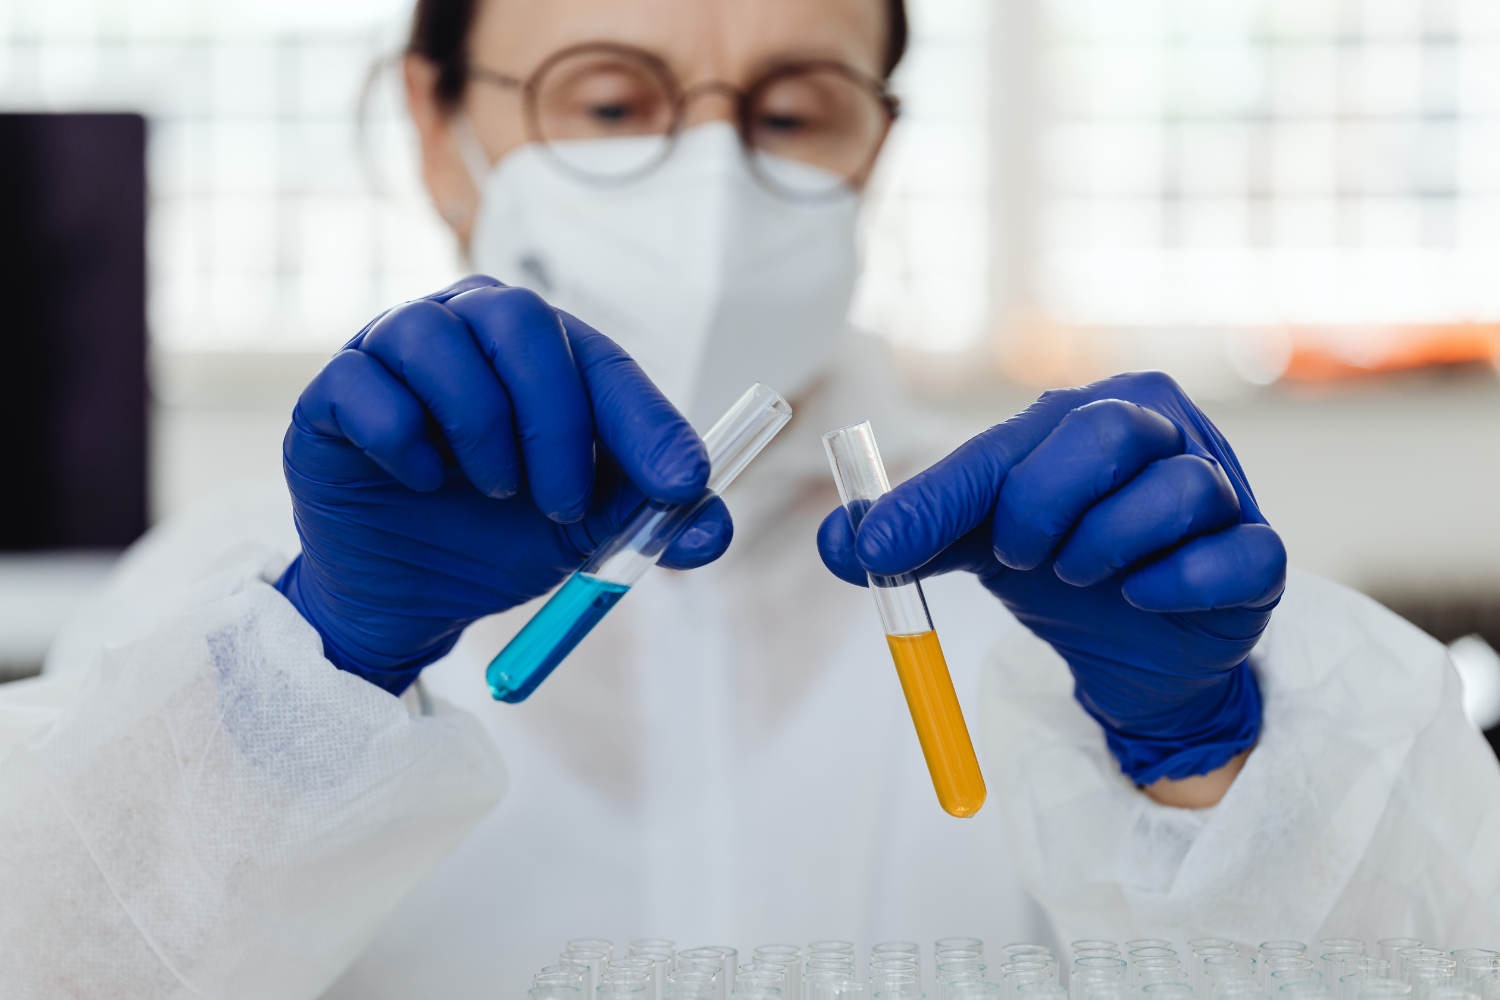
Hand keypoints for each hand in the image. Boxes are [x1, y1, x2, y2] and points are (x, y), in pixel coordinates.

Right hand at [276, 277, 731, 693]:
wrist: (413, 598)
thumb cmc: (505, 539)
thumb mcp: (589, 534)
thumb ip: (652, 521)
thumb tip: (715, 527)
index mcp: (541, 354)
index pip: (600, 360)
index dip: (645, 421)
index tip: (680, 485)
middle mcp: (467, 332)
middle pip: (519, 319)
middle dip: (554, 420)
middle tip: (561, 503)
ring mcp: (391, 354)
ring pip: (434, 337)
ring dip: (479, 424)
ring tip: (490, 490)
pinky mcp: (328, 396)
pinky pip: (360, 383)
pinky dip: (401, 437)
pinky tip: (420, 481)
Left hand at [818, 371, 1285, 784]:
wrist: (1136, 644)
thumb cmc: (1058, 567)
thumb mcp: (974, 547)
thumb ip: (912, 538)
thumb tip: (840, 540)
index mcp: (1080, 414)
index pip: (1006, 445)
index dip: (939, 500)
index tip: (882, 551)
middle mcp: (1158, 429)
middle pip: (1106, 433)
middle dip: (1044, 506)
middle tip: (1023, 559)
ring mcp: (1220, 487)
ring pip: (1177, 489)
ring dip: (1108, 550)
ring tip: (1082, 577)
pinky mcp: (1260, 555)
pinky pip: (1239, 556)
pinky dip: (1181, 584)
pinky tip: (1146, 599)